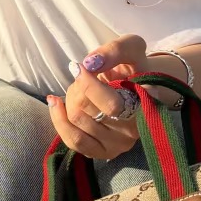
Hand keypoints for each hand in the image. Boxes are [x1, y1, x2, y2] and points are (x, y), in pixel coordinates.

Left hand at [44, 33, 181, 161]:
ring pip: (76, 122)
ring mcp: (117, 146)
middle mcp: (132, 132)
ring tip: (77, 88)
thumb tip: (89, 64)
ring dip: (69, 100)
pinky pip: (72, 140)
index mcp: (145, 107)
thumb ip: (115, 51)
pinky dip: (58, 118)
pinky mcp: (101, 152)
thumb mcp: (132, 47)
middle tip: (82, 76)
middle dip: (77, 87)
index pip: (111, 104)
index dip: (88, 84)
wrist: (139, 88)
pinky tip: (55, 103)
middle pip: (87, 111)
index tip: (78, 67)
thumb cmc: (135, 66)